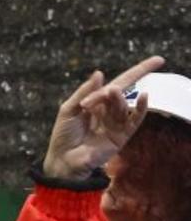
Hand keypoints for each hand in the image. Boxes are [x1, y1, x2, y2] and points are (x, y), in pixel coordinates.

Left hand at [42, 55, 163, 179]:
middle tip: (110, 89)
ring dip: (117, 99)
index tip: (158, 60)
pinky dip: (141, 109)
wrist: (62, 160)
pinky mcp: (121, 136)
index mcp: (97, 102)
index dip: (137, 71)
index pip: (119, 83)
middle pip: (122, 93)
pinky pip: (135, 120)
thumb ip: (84, 92)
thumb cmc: (63, 135)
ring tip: (110, 93)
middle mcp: (108, 111)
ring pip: (123, 105)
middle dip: (125, 85)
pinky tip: (144, 97)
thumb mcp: (68, 110)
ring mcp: (116, 123)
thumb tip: (100, 73)